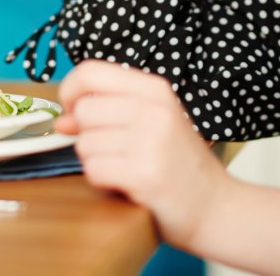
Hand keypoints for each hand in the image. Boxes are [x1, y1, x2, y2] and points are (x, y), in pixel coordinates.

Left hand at [56, 60, 230, 252]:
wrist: (217, 208)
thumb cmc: (179, 165)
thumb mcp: (150, 124)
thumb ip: (106, 113)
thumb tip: (62, 120)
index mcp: (155, 89)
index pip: (90, 71)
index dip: (70, 91)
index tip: (72, 110)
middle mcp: (154, 109)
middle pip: (83, 111)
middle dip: (87, 136)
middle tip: (114, 151)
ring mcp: (151, 141)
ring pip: (84, 144)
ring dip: (96, 162)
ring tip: (126, 169)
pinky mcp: (145, 174)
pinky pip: (94, 171)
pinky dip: (103, 182)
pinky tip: (127, 184)